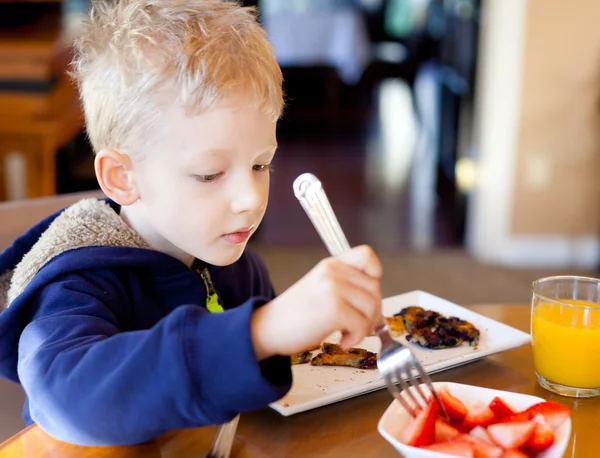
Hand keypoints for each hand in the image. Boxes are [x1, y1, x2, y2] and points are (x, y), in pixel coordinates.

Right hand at [251, 245, 382, 359]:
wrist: (267, 328)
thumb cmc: (295, 315)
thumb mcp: (320, 289)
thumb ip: (345, 287)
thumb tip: (375, 306)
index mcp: (331, 265)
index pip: (367, 255)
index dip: (374, 275)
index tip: (365, 295)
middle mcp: (333, 271)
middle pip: (375, 288)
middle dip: (372, 312)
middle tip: (358, 326)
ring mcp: (333, 288)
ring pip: (372, 306)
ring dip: (365, 327)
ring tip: (348, 334)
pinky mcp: (333, 308)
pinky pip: (361, 324)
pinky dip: (356, 337)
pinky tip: (342, 341)